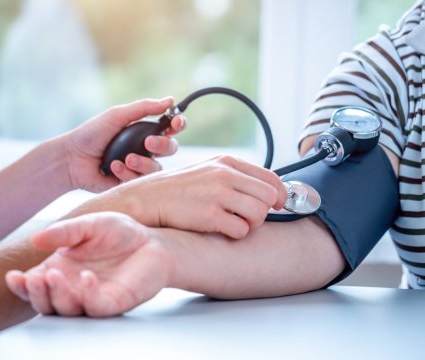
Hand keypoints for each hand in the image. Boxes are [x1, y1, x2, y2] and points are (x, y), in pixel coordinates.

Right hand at [5, 213, 170, 316]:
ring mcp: (92, 297)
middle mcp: (73, 287)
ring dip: (57, 295)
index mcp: (61, 270)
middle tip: (33, 279)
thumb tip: (35, 238)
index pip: (34, 284)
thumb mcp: (89, 225)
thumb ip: (64, 232)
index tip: (12, 276)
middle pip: (45, 303)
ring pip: (67, 309)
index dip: (21, 285)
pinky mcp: (113, 302)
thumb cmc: (120, 234)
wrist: (153, 241)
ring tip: (54, 276)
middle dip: (35, 294)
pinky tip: (86, 277)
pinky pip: (96, 306)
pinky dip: (88, 294)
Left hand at [63, 98, 185, 192]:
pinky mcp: (132, 182)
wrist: (72, 159)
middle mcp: (146, 149)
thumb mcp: (117, 116)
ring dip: (143, 162)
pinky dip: (128, 173)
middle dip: (163, 145)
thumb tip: (170, 100)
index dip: (178, 124)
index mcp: (145, 130)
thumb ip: (144, 108)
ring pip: (158, 168)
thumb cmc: (92, 134)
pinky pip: (142, 181)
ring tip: (126, 158)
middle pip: (171, 148)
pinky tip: (114, 167)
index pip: (171, 127)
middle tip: (149, 143)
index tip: (175, 122)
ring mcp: (140, 167)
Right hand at [72, 155, 287, 238]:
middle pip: (270, 197)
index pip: (271, 178)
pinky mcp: (209, 214)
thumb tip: (269, 194)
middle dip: (264, 212)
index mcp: (226, 162)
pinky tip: (219, 230)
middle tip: (247, 219)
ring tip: (232, 224)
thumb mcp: (206, 173)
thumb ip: (235, 179)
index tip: (276, 206)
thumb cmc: (177, 191)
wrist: (144, 200)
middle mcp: (225, 174)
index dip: (280, 195)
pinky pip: (241, 230)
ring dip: (250, 225)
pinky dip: (235, 235)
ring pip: (259, 214)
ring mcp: (217, 193)